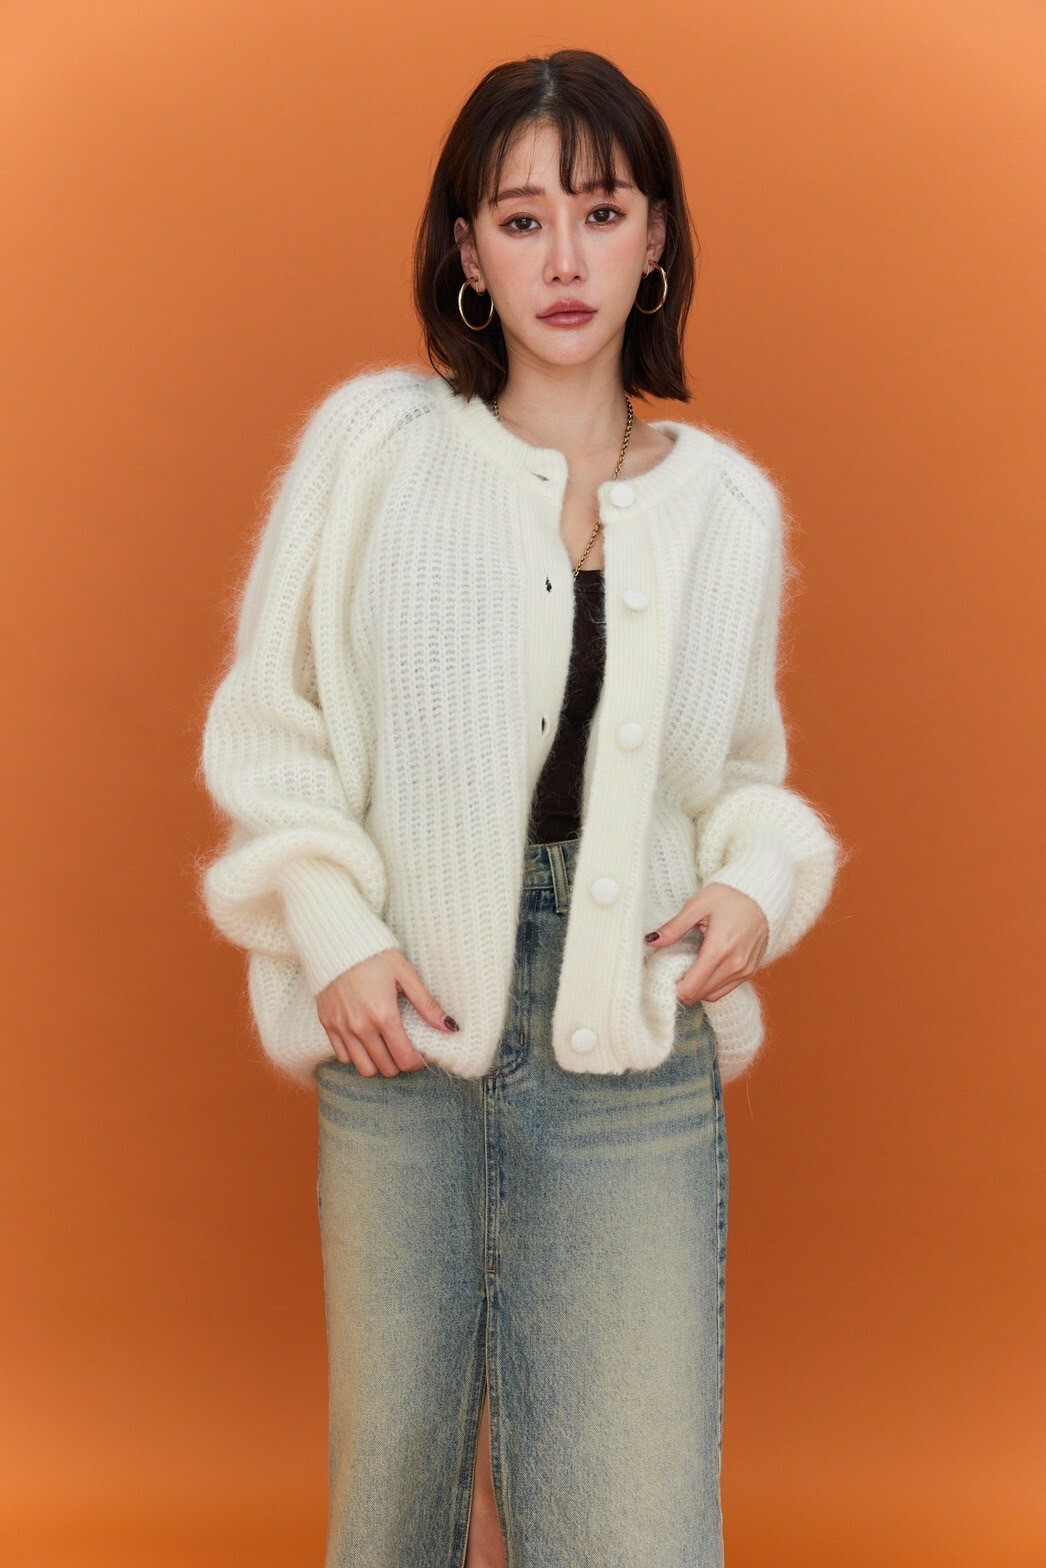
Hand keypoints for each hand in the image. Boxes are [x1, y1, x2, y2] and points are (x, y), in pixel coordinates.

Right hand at [316, 950, 458, 1075]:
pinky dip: (356, 1055)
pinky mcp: (327, 1024)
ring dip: (377, 1064)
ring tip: (385, 1048)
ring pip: (363, 1068)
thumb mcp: (405, 975)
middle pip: (385, 1068)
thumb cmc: (374, 955)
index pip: (404, 1059)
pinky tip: (365, 1041)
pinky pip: (343, 1056)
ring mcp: (342, 1028)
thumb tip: (450, 1027)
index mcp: (384, 1015)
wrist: (336, 942)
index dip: (416, 1062)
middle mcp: (361, 1027)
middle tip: (404, 1049)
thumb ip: (427, 1004)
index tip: (420, 1055)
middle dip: (399, 1063)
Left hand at [645, 883, 769, 1004]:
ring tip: (688, 969)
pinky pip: (726, 989)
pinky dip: (712, 986)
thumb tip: (651, 941)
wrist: (761, 895)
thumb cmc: (729, 896)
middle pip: (700, 994)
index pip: (691, 988)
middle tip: (672, 972)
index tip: (665, 977)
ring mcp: (745, 970)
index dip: (674, 988)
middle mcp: (735, 965)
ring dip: (697, 989)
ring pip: (713, 995)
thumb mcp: (697, 905)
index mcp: (719, 949)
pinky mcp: (750, 971)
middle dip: (683, 988)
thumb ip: (674, 927)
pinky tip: (705, 969)